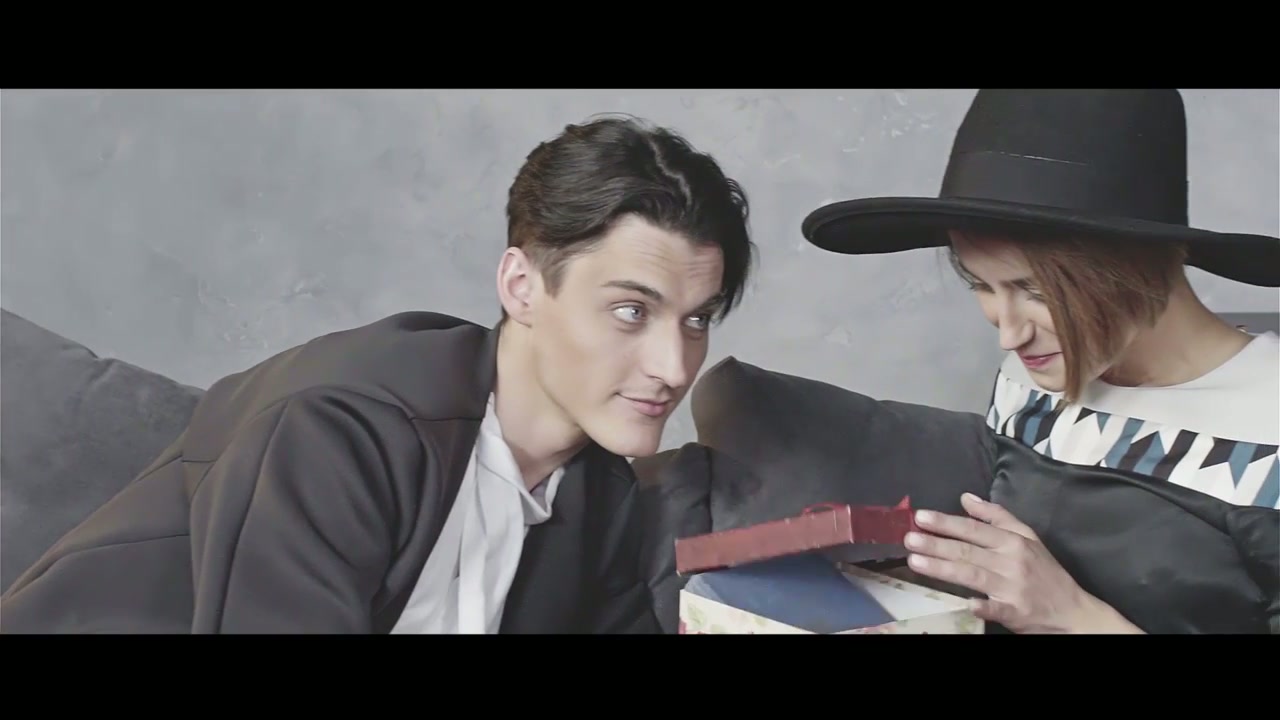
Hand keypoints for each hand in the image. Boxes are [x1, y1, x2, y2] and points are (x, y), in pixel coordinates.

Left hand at [904, 493, 1142, 633]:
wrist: (1074, 611)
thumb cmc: (1046, 572)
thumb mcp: (1027, 537)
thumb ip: (996, 516)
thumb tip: (966, 498)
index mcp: (1013, 541)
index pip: (974, 529)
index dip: (947, 522)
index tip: (921, 517)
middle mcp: (1012, 561)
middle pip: (968, 550)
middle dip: (936, 543)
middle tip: (909, 537)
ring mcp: (1013, 587)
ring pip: (972, 574)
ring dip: (943, 567)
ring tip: (915, 560)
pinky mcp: (1015, 612)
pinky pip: (994, 607)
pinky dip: (981, 604)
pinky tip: (964, 601)